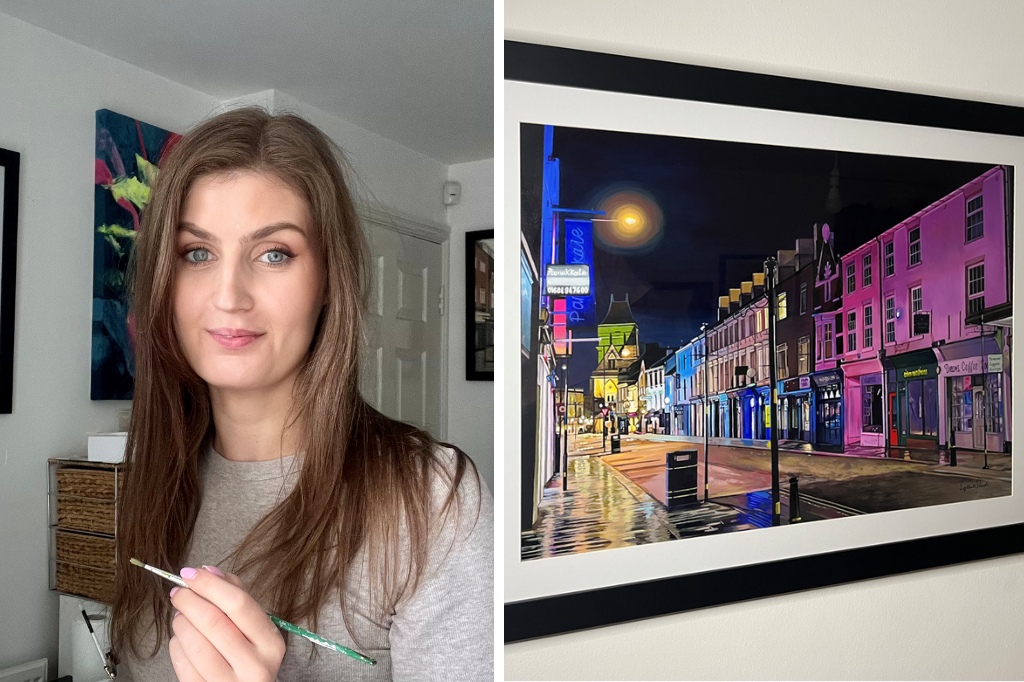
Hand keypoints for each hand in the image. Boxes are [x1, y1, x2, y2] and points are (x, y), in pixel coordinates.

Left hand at [168, 565, 285, 681]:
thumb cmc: (249, 657)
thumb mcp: (254, 629)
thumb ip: (237, 596)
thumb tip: (209, 571)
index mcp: (271, 643)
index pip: (238, 604)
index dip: (210, 585)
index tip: (191, 573)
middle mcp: (255, 666)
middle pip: (213, 622)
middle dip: (189, 601)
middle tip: (179, 593)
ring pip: (194, 643)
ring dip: (181, 623)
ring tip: (180, 616)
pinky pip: (183, 664)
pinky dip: (177, 646)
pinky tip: (182, 640)